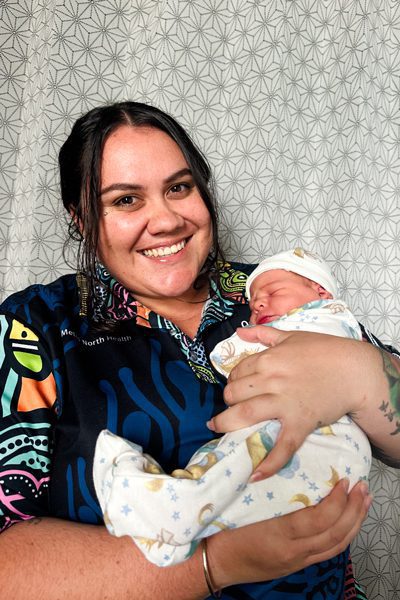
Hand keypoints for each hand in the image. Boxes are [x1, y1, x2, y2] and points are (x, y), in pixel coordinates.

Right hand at [207, 479, 371, 588]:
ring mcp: (296, 560)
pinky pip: (327, 552)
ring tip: (364, 502)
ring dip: (354, 522)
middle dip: (353, 509)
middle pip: (334, 533)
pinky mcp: (296, 565)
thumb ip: (267, 489)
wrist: (215, 562)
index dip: (336, 500)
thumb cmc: (223, 529)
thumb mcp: (243, 505)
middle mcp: (293, 550)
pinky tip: (348, 522)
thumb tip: (283, 461)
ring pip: (336, 545)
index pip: (319, 519)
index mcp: (279, 533)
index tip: (344, 480)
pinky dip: (343, 535)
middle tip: (362, 487)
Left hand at [209, 326, 370, 478]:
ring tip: (218, 428)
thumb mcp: (291, 336)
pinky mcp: (299, 422)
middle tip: (230, 407)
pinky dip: (269, 463)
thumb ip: (263, 333)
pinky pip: (282, 446)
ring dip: (226, 424)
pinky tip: (255, 475)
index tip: (235, 388)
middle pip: (234, 394)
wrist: (355, 371)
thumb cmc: (325, 350)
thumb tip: (239, 331)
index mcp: (267, 359)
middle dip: (227, 401)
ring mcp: (284, 403)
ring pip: (244, 415)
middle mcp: (271, 380)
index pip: (236, 372)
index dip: (231, 381)